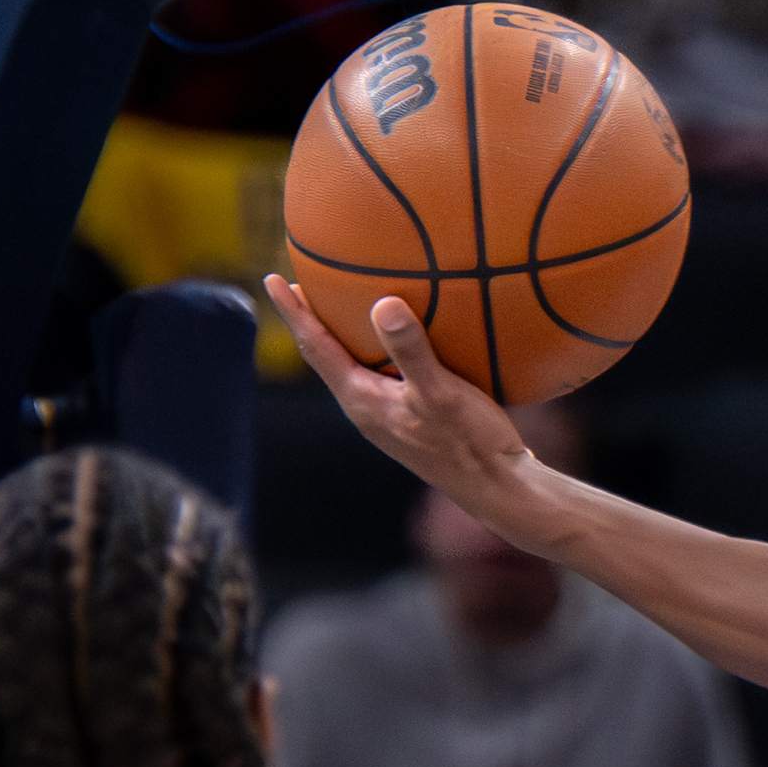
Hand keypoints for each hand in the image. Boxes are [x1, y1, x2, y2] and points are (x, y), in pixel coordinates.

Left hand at [263, 276, 546, 536]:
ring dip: (343, 335)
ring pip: (353, 366)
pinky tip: (402, 338)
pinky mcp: (411, 418)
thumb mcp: (441, 393)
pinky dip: (378, 348)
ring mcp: (387, 416)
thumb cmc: (468, 443)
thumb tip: (383, 304)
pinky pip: (382, 373)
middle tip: (301, 283)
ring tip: (344, 304)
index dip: (295, 312)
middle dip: (311, 320)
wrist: (497, 487)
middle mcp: (366, 408)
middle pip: (326, 357)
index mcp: (361, 400)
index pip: (316, 348)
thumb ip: (411, 351)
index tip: (271, 279)